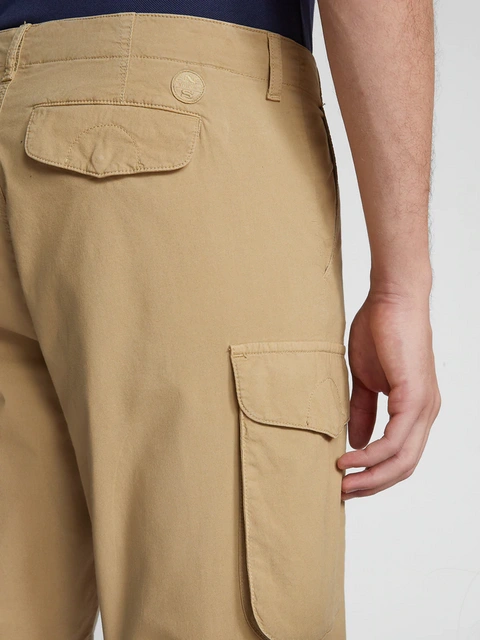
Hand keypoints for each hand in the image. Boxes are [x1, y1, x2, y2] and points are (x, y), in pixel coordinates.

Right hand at [338, 288, 440, 498]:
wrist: (391, 299)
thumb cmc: (379, 331)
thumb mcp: (365, 380)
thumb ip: (362, 411)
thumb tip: (355, 442)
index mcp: (415, 409)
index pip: (401, 456)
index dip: (375, 474)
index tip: (345, 481)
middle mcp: (425, 413)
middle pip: (404, 466)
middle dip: (373, 484)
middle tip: (342, 493)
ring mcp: (423, 407)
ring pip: (402, 460)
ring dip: (371, 477)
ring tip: (342, 482)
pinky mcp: (415, 397)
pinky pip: (395, 439)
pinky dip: (372, 455)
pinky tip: (350, 459)